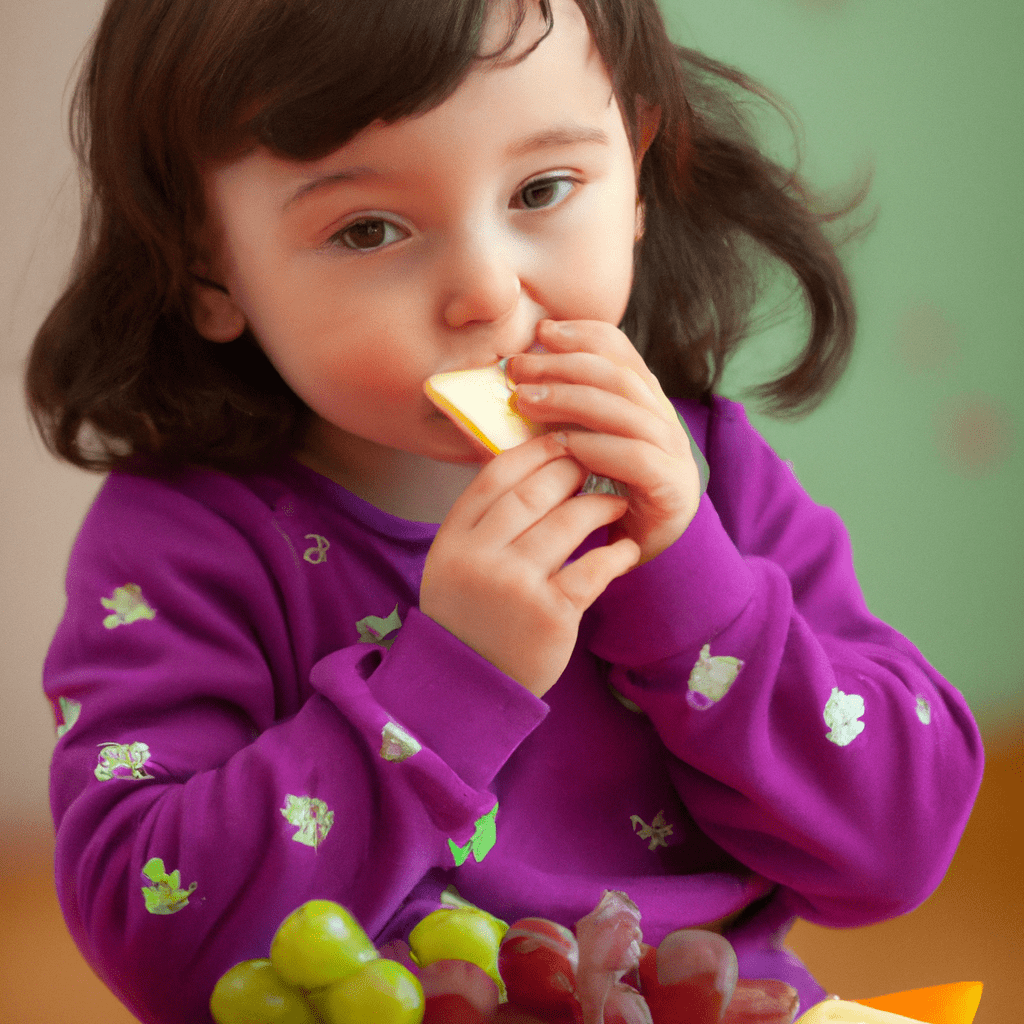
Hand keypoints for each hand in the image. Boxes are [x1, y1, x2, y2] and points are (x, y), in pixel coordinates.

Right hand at [420, 432, 639, 696]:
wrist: (470, 684)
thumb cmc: (469, 615)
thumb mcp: (454, 562)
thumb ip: (482, 521)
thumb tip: (532, 466)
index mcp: (454, 539)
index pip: (496, 475)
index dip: (535, 451)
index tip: (562, 441)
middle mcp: (480, 557)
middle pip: (535, 491)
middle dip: (572, 470)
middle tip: (595, 464)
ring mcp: (515, 585)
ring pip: (568, 522)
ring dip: (600, 504)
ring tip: (616, 500)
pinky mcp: (551, 614)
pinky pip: (594, 568)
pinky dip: (616, 553)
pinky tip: (626, 548)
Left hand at [506, 319, 700, 563]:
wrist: (625, 558)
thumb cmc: (592, 500)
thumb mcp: (573, 447)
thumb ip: (556, 415)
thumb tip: (511, 383)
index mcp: (642, 403)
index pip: (620, 353)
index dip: (583, 335)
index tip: (541, 332)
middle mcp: (663, 420)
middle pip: (618, 375)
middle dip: (564, 365)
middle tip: (518, 370)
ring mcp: (673, 453)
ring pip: (626, 410)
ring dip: (572, 399)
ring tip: (527, 401)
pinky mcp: (673, 487)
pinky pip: (636, 457)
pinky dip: (597, 446)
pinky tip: (563, 446)